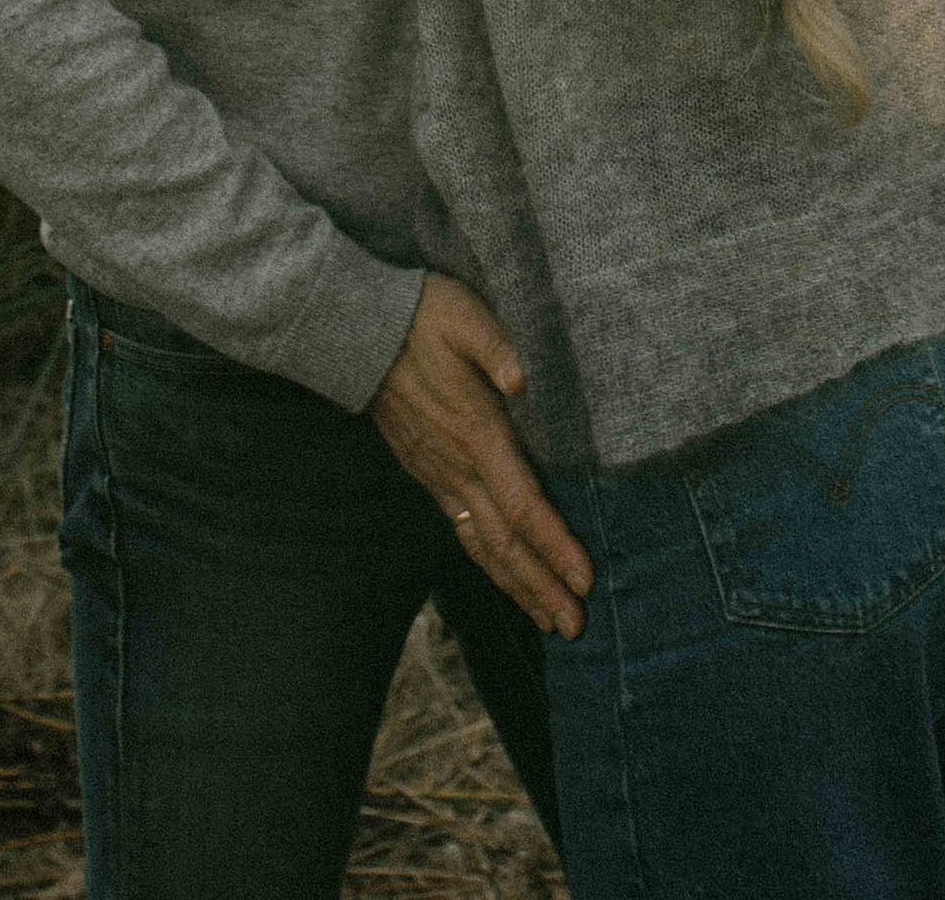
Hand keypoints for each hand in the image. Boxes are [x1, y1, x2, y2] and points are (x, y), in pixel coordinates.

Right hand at [369, 274, 591, 639]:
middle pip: (505, 542)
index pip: (522, 503)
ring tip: (549, 621)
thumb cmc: (421, 316)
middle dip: (542, 586)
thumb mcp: (463, 316)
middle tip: (576, 628)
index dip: (554, 544)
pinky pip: (462, 529)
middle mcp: (458, 466)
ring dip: (518, 585)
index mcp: (477, 433)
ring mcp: (439, 475)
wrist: (359, 332)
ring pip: (482, 545)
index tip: (585, 579)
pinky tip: (505, 577)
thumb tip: (523, 379)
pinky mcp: (428, 474)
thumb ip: (496, 346)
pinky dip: (489, 562)